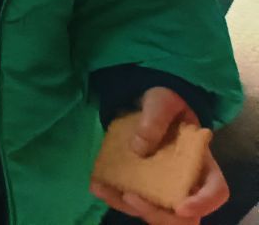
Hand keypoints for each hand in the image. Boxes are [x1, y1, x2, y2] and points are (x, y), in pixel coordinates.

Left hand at [90, 89, 227, 223]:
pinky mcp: (144, 186)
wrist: (143, 102)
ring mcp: (165, 187)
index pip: (216, 191)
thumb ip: (155, 120)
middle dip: (159, 214)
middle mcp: (188, 182)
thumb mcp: (161, 102)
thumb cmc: (163, 102)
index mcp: (203, 163)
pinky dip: (115, 198)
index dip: (202, 204)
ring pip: (157, 213)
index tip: (181, 208)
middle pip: (185, 217)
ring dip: (130, 207)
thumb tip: (139, 148)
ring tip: (104, 190)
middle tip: (131, 197)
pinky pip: (133, 201)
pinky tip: (97, 186)